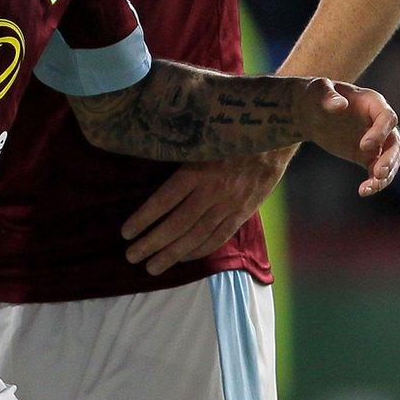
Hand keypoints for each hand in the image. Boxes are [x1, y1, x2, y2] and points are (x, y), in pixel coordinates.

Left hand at [120, 148, 291, 274]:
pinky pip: (218, 237)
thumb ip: (179, 156)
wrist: (273, 137)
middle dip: (152, 243)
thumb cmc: (229, 133)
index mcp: (197, 170)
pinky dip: (199, 250)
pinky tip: (183, 258)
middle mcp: (212, 191)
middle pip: (178, 224)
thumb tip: (151, 168)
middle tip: (131, 257)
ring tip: (152, 267)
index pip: (164, 200)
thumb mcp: (200, 138)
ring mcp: (229, 204)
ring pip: (197, 236)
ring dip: (173, 254)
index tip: (126, 232)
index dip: (144, 218)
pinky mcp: (243, 213)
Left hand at [298, 79, 399, 195]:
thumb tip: (340, 104)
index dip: (380, 132)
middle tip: (378, 172)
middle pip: (394, 142)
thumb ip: (328, 96)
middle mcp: (379, 122)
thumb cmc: (315, 95)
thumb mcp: (318, 90)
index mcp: (373, 103)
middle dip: (389, 158)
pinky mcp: (367, 156)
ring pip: (390, 159)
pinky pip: (376, 170)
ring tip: (371, 187)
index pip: (388, 117)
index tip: (364, 146)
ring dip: (385, 174)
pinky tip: (364, 191)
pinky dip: (374, 182)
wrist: (308, 112)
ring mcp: (376, 140)